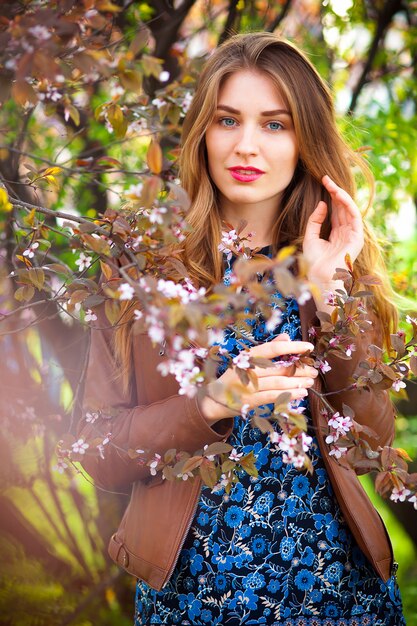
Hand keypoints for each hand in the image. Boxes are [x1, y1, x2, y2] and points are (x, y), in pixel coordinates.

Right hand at [198, 334, 316, 423]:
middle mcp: (246, 370)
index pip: (272, 348)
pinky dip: (289, 395)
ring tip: (310, 381)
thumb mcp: (247, 360)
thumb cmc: (235, 377)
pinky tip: (301, 393)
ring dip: (297, 382)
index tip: (309, 347)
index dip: (292, 347)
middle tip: (314, 370)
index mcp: (247, 356)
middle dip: (300, 369)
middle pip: (278, 367)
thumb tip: (286, 336)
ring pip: (278, 383)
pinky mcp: (249, 402)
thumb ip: (267, 349)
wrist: (213, 399)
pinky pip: (273, 397)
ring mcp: (247, 386)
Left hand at [303, 175, 363, 284]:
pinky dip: (347, 203)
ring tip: (330, 183)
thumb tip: (322, 203)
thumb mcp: (310, 236)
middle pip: (342, 208)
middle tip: (325, 178)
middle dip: (334, 192)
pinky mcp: (357, 236)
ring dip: (341, 195)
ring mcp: (353, 234)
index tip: (323, 183)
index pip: (335, 211)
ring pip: (348, 209)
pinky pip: (354, 215)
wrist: (319, 275)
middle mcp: (346, 232)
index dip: (330, 197)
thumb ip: (315, 220)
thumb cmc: (314, 260)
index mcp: (337, 233)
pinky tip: (338, 194)